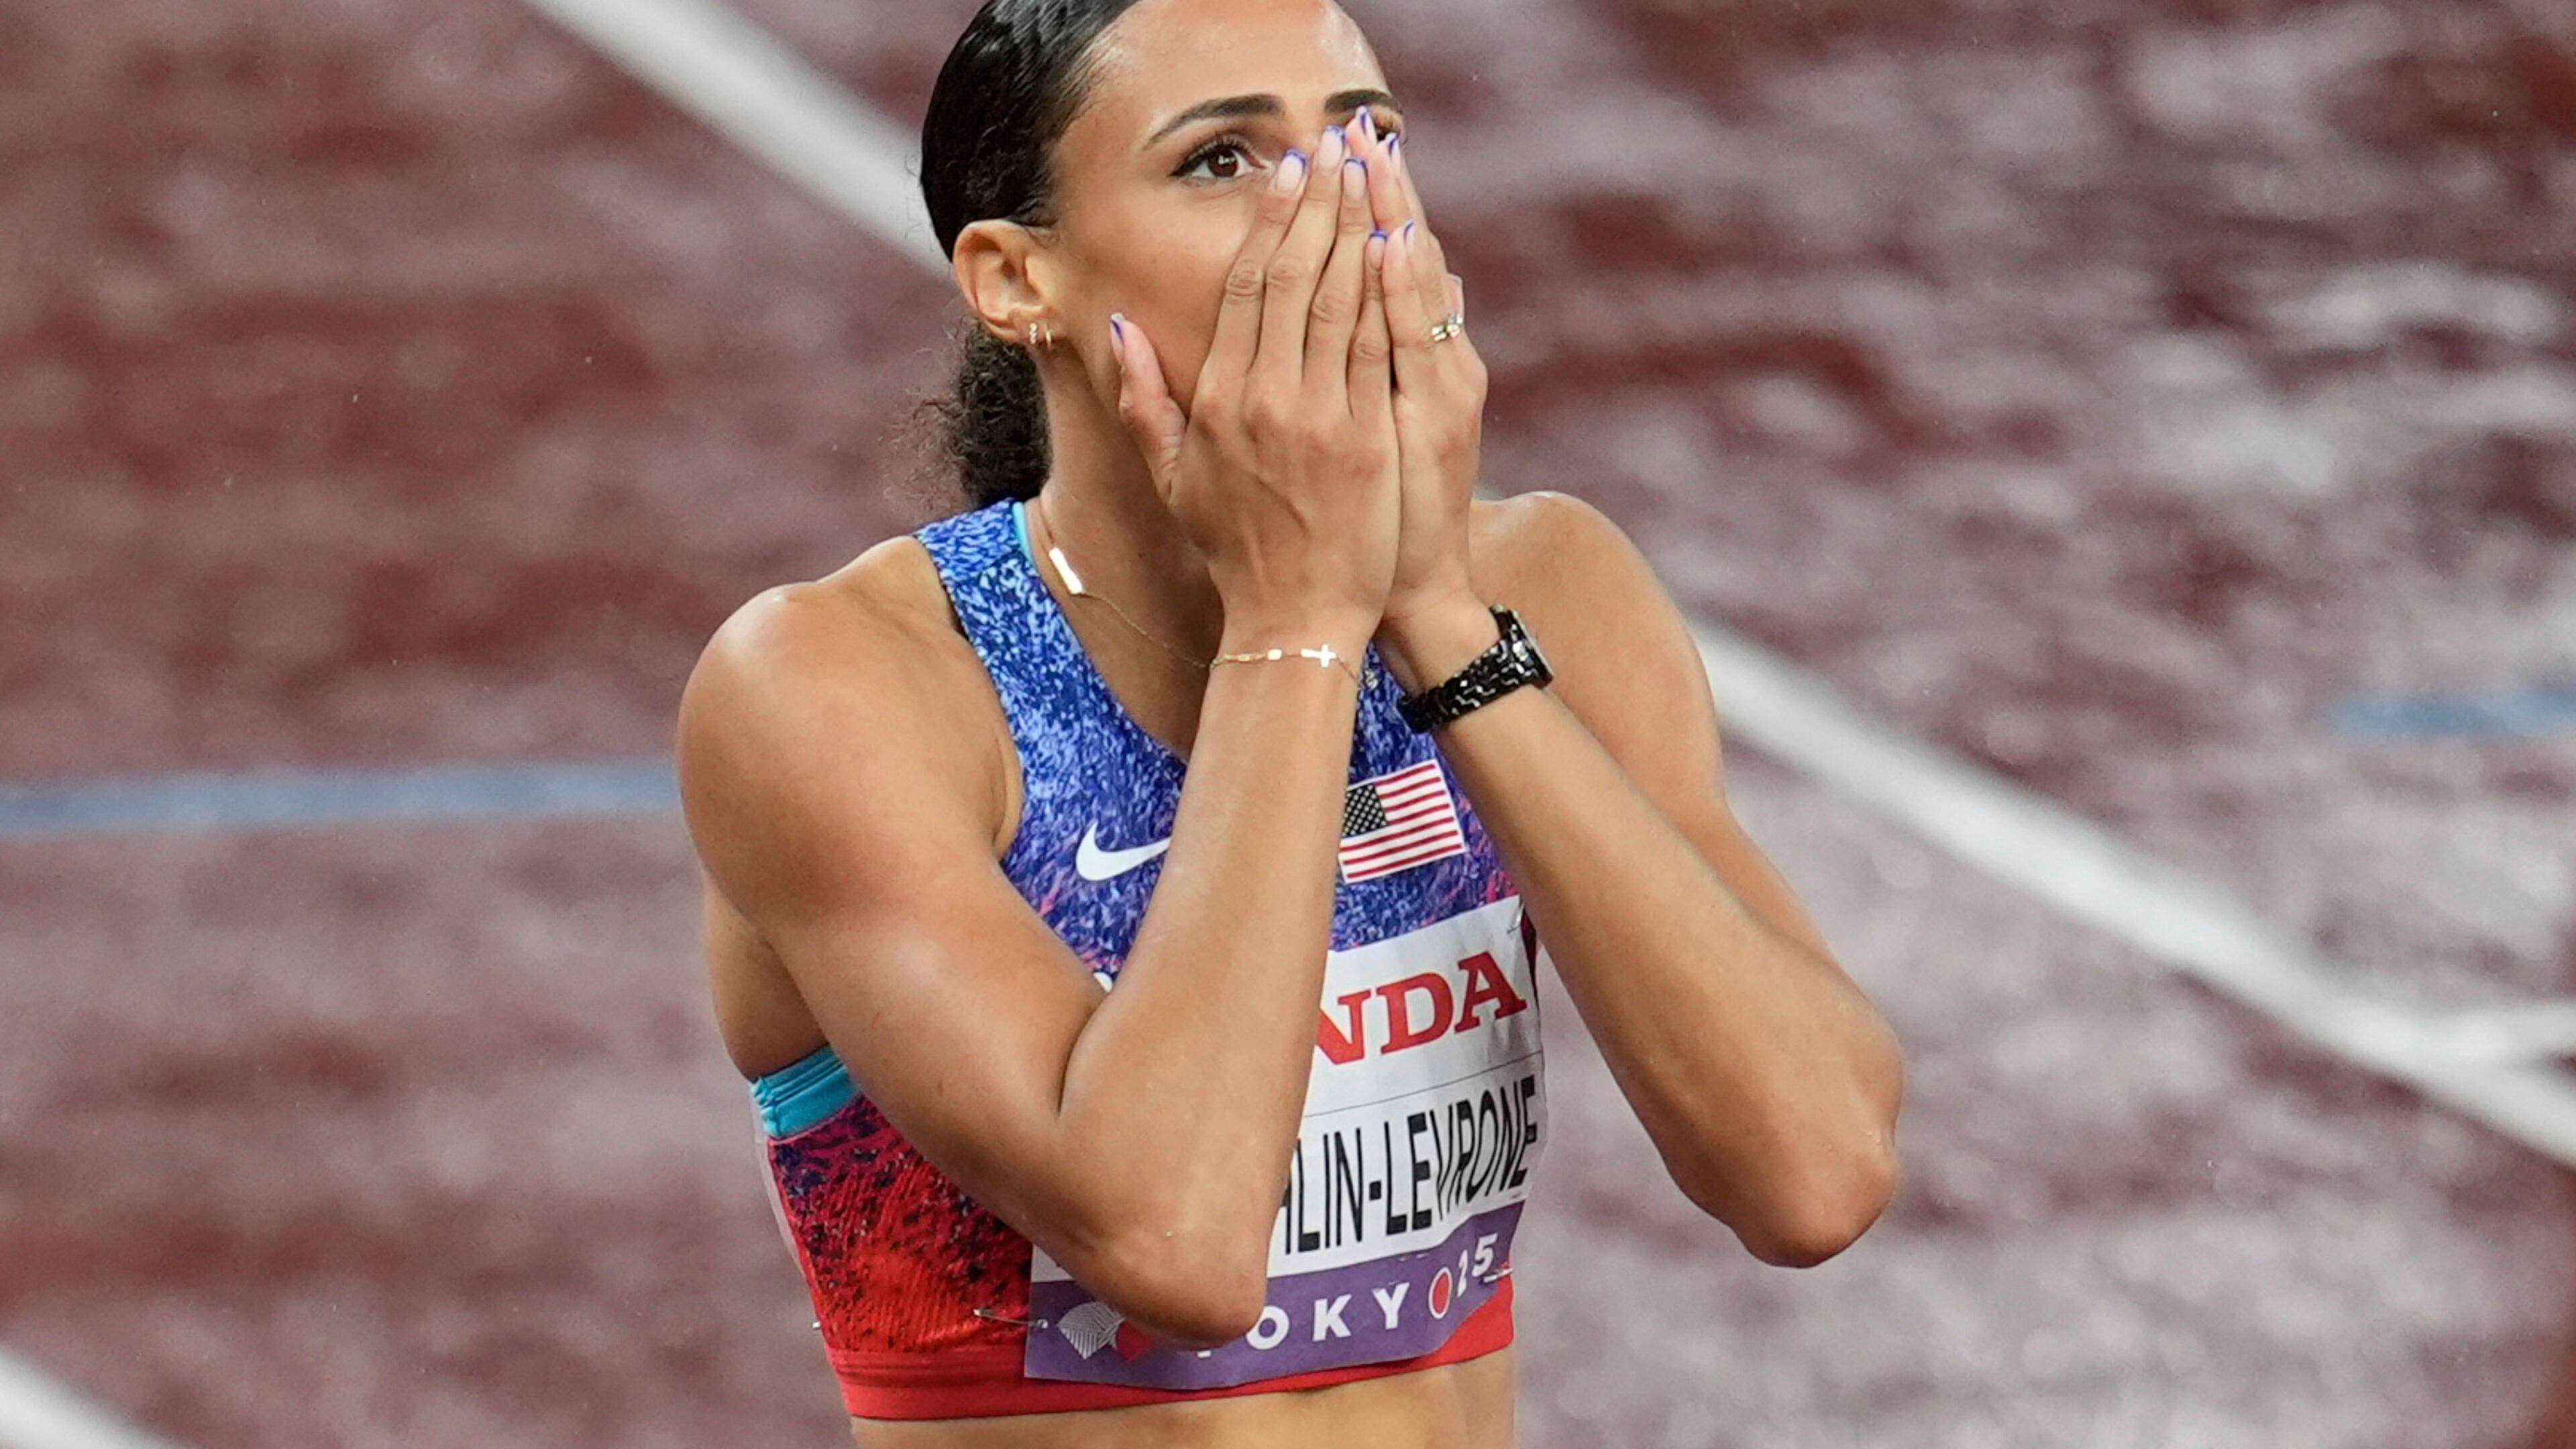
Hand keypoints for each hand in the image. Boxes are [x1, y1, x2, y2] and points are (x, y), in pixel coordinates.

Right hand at [1108, 123, 1401, 649]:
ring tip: (1371, 173)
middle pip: (1294, 279)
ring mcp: (1319, 417)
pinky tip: (1401, 242)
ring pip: (1339, 301)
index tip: (1288, 174)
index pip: (1246, 290)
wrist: (1294, 621)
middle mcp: (1265, 400)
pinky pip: (1379, 350)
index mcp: (1219, 401)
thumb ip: (1143, 400)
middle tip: (1336, 146)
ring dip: (1357, 229)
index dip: (1269, 224)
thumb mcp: (1172, 477)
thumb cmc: (1235, 552)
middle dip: (1318, 205)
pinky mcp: (1367, 440)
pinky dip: (1390, 293)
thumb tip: (1119, 326)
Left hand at [1353, 113, 1486, 630]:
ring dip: (1395, 222)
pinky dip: (1406, 296)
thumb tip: (1437, 271)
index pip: (1394, 265)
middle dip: (1382, 196)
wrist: (1412, 589)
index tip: (1360, 146)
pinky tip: (1396, 247)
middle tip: (1364, 131)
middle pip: (1403, 262)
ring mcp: (1437, 390)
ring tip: (1379, 162)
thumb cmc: (1401, 512)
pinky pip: (1411, 346)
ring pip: (1412, 291)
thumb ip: (1431, 342)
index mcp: (1424, 363)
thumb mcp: (1425, 421)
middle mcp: (1436, 367)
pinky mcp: (1431, 422)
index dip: (1380, 205)